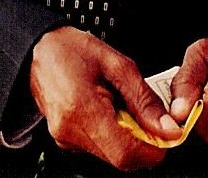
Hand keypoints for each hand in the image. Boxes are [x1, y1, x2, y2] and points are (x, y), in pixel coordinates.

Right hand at [30, 26, 179, 169]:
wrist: (38, 50)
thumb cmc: (73, 50)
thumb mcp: (118, 64)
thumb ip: (144, 99)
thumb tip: (167, 126)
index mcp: (83, 111)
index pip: (125, 153)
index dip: (154, 149)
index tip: (170, 134)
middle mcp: (70, 132)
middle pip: (120, 158)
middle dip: (144, 142)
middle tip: (153, 116)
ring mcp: (65, 139)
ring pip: (111, 154)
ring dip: (129, 137)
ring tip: (125, 104)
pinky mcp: (65, 139)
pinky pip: (99, 146)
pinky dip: (114, 133)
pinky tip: (112, 109)